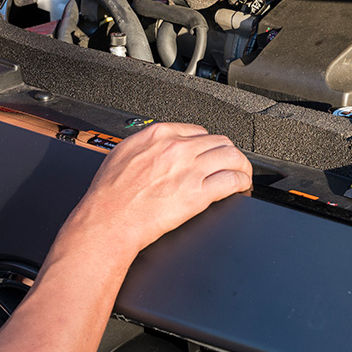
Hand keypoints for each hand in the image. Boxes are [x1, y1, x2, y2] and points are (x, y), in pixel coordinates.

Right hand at [60, 122, 250, 259]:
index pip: (199, 131)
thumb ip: (146, 145)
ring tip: (242, 175)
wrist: (109, 220)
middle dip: (229, 153)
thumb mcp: (123, 154)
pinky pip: (232, 180)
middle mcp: (178, 149)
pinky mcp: (198, 194)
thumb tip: (156, 147)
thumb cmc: (110, 194)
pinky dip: (242, 183)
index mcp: (160, 135)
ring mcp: (190, 170)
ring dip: (241, 166)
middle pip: (220, 141)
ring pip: (232, 157)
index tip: (210, 153)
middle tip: (231, 165)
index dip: (208, 144)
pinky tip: (241, 188)